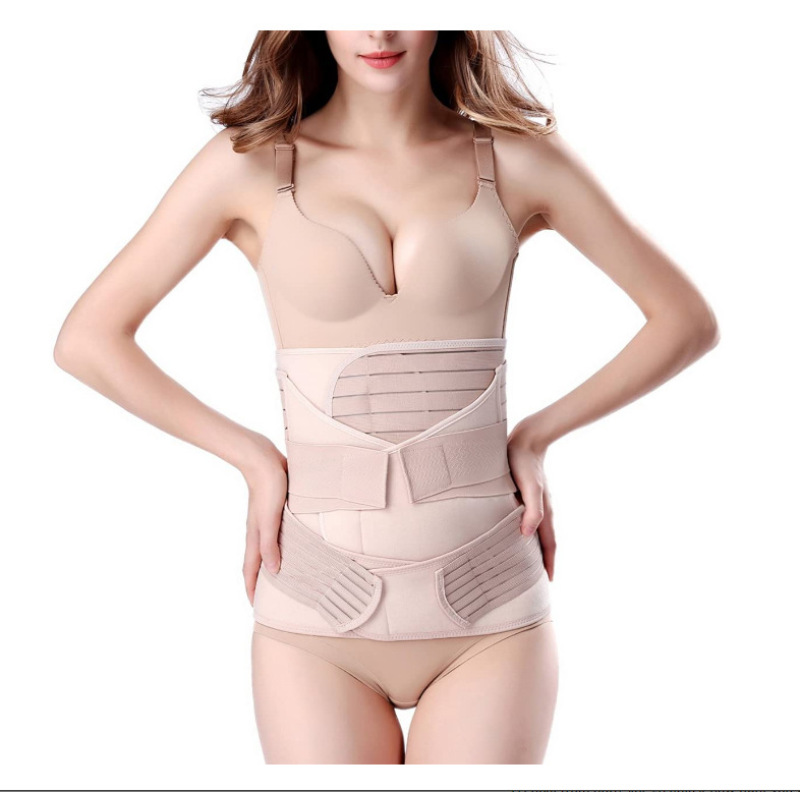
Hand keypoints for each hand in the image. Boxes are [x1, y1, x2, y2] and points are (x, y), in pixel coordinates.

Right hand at [241, 450, 287, 605]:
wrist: (262, 459)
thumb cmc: (268, 488)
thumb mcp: (270, 519)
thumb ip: (270, 544)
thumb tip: (274, 571)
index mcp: (255, 537)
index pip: (251, 570)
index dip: (252, 589)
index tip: (256, 607)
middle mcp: (258, 532)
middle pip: (258, 562)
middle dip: (262, 581)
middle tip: (272, 597)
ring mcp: (266, 521)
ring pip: (268, 548)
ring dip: (273, 563)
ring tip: (285, 575)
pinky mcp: (275, 509)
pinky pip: (277, 534)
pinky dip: (282, 544)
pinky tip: (294, 543)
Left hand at [507, 423, 556, 581]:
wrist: (526, 438)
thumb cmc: (524, 462)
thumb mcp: (529, 487)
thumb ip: (531, 509)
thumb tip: (527, 535)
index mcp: (544, 511)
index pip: (549, 544)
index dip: (549, 563)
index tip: (548, 582)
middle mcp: (542, 509)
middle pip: (545, 541)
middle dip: (544, 560)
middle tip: (537, 579)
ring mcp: (535, 502)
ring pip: (537, 531)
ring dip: (535, 547)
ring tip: (528, 562)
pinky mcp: (526, 495)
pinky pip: (529, 519)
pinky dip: (527, 532)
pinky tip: (517, 533)